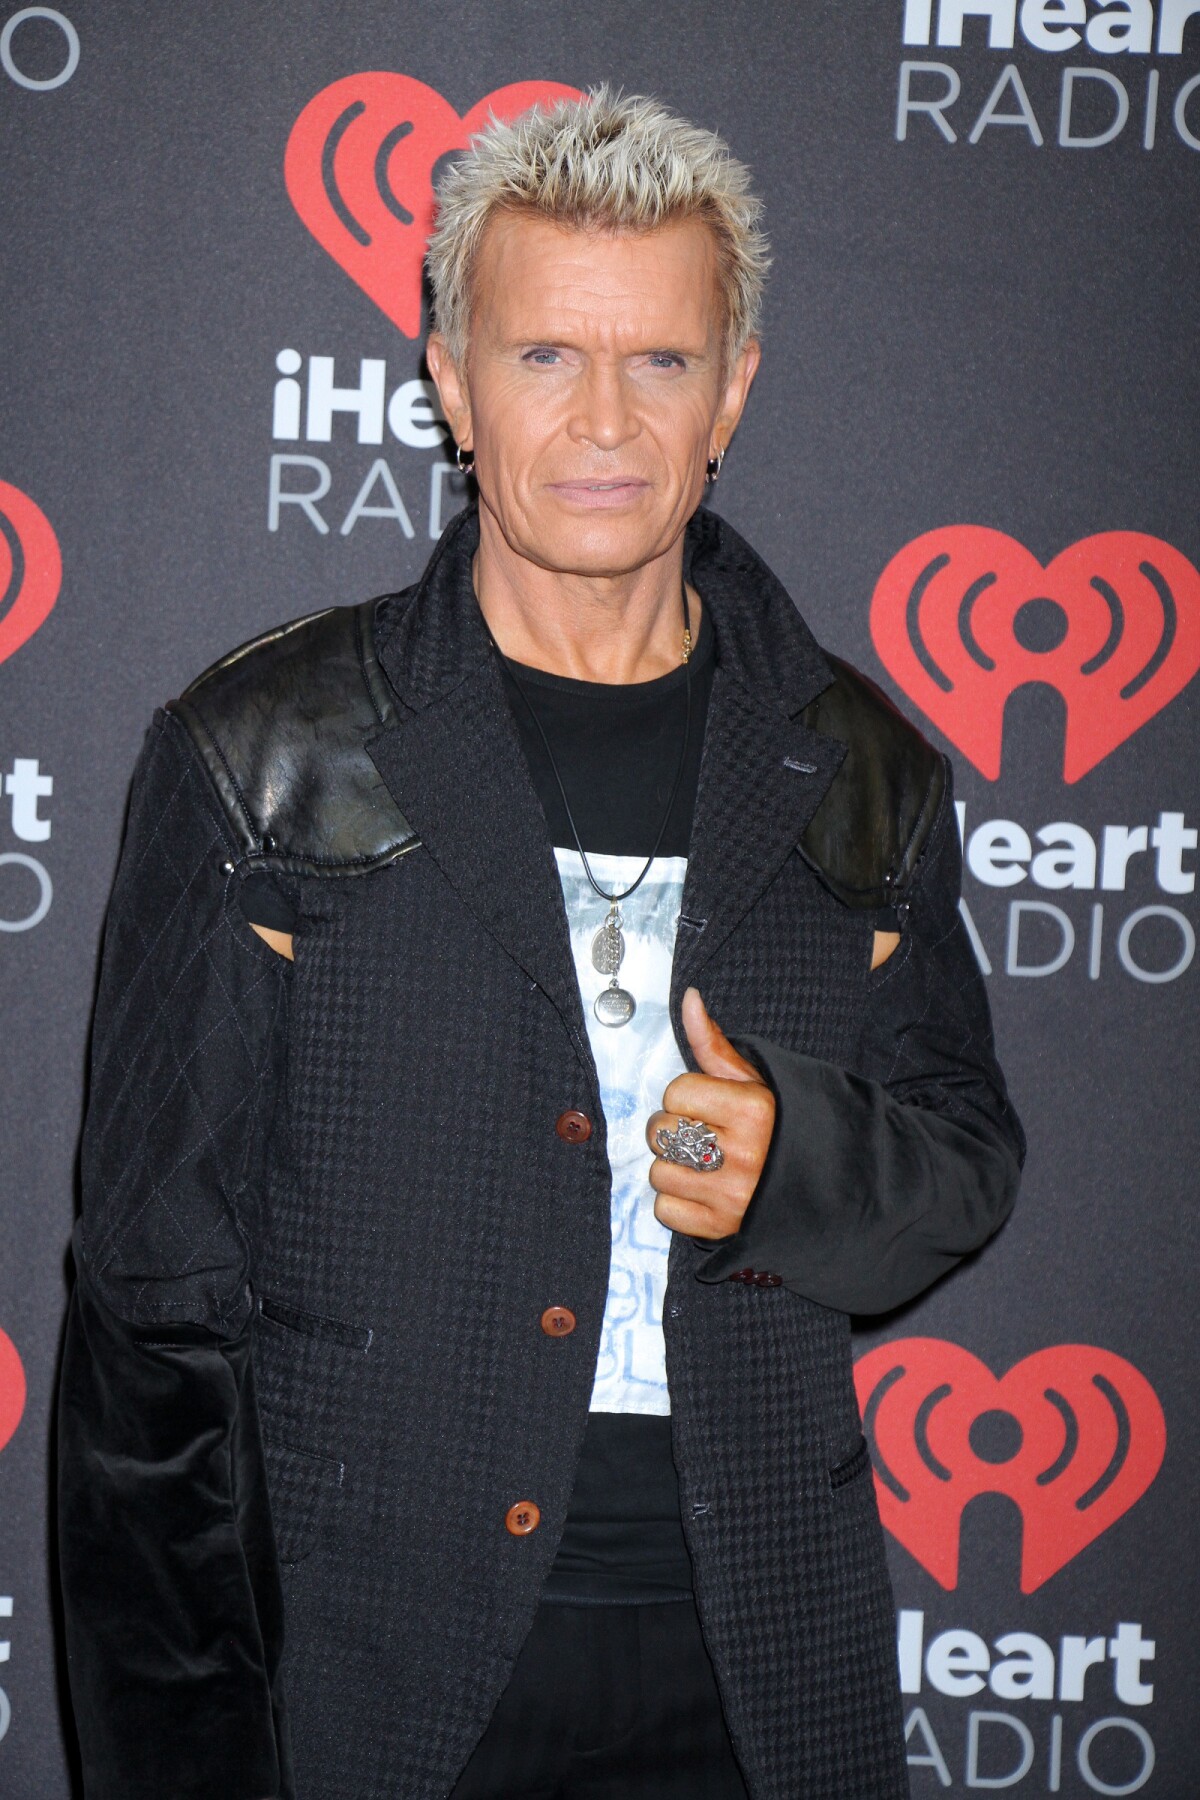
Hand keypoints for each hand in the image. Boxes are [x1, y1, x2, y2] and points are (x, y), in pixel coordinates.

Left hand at [646, 987, 774, 1239]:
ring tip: (705, 1164)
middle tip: (705, 1134)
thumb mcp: (758, 1081)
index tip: (710, 1106)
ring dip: (675, 1167)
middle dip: (677, 1130)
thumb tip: (688, 999)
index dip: (688, 1097)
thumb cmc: (787, 1127)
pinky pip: (665, 1209)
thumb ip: (714, 1043)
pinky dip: (677, 1202)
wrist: (831, 1187)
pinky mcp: (721, 1229)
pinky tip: (703, 1191)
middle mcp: (742, 1154)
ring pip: (659, 1172)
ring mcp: (731, 1196)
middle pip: (662, 1131)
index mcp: (753, 1110)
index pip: (676, 1092)